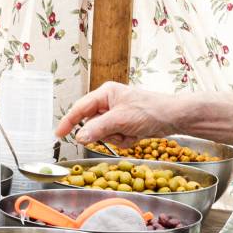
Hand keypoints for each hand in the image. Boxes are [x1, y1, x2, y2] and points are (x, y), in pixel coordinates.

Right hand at [55, 81, 175, 145]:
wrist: (173, 118)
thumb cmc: (150, 110)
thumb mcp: (120, 119)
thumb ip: (97, 128)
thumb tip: (79, 137)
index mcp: (105, 93)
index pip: (80, 108)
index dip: (68, 122)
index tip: (59, 134)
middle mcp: (109, 102)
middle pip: (93, 125)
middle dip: (106, 133)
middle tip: (119, 130)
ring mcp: (117, 115)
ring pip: (104, 134)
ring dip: (117, 137)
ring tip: (132, 131)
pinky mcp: (125, 125)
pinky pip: (116, 138)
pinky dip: (126, 140)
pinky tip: (137, 134)